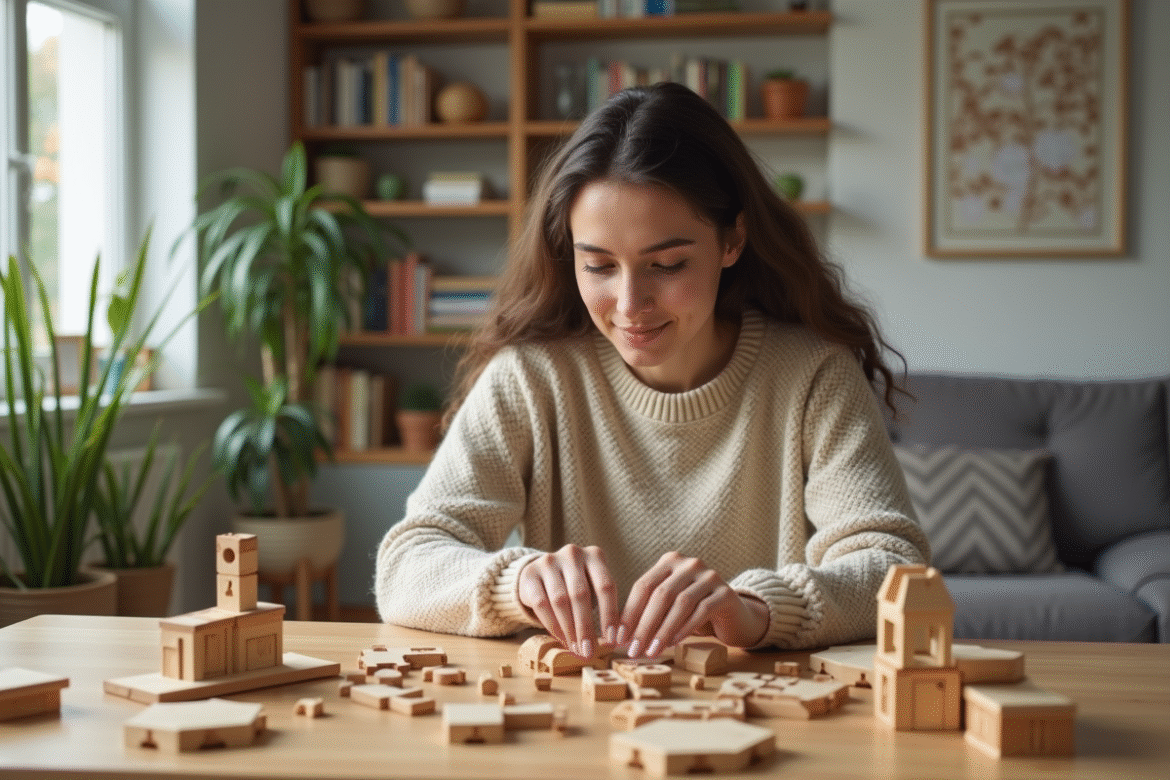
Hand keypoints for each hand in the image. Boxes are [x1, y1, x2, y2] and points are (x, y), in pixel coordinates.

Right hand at [516, 544, 619, 657]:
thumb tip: (612, 640)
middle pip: (581, 594)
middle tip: (589, 651)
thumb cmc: (575, 585)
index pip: (606, 586)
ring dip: (569, 629)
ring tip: (575, 649)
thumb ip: (602, 606)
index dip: (610, 614)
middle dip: (586, 627)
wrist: (540, 573)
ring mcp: (549, 561)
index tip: (612, 639)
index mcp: (594, 555)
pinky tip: (561, 639)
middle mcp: (572, 553)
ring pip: (560, 600)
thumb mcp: (592, 587)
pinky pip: (541, 604)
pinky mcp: (530, 574)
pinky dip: (552, 625)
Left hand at [619, 551, 768, 658]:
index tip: (618, 638)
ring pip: (681, 603)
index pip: (643, 586)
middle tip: (633, 649)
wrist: (734, 614)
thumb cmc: (693, 612)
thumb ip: (647, 613)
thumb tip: (620, 638)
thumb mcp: (668, 606)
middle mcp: (689, 564)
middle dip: (644, 625)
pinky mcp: (726, 592)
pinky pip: (702, 610)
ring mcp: (709, 575)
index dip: (629, 613)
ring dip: (663, 630)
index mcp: (670, 562)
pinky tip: (674, 643)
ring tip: (652, 650)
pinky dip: (685, 628)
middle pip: (660, 594)